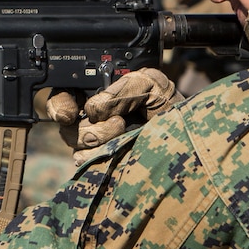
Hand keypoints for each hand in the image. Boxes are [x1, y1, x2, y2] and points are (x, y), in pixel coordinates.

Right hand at [45, 68, 179, 163]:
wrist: (190, 138)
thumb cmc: (170, 107)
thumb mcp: (150, 83)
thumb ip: (123, 87)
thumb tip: (95, 109)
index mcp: (97, 95)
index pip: (62, 96)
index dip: (58, 104)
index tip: (70, 113)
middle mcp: (91, 120)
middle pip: (65, 125)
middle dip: (88, 125)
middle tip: (118, 122)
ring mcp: (95, 145)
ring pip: (74, 146)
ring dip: (99, 139)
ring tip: (125, 133)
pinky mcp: (102, 165)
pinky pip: (86, 164)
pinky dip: (102, 158)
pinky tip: (122, 152)